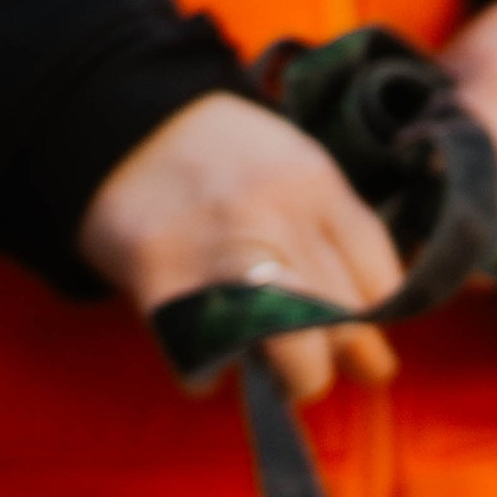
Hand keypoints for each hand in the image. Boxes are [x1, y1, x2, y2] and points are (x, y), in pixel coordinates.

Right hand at [78, 91, 401, 401]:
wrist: (115, 116)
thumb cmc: (217, 157)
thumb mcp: (292, 165)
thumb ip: (335, 230)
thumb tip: (376, 323)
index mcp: (314, 184)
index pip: (381, 284)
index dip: (376, 326)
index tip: (367, 343)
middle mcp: (275, 219)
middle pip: (345, 327)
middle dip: (341, 358)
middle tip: (320, 361)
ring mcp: (220, 255)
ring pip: (298, 359)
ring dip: (294, 380)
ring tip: (278, 373)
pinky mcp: (164, 288)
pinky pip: (211, 366)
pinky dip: (212, 376)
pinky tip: (211, 358)